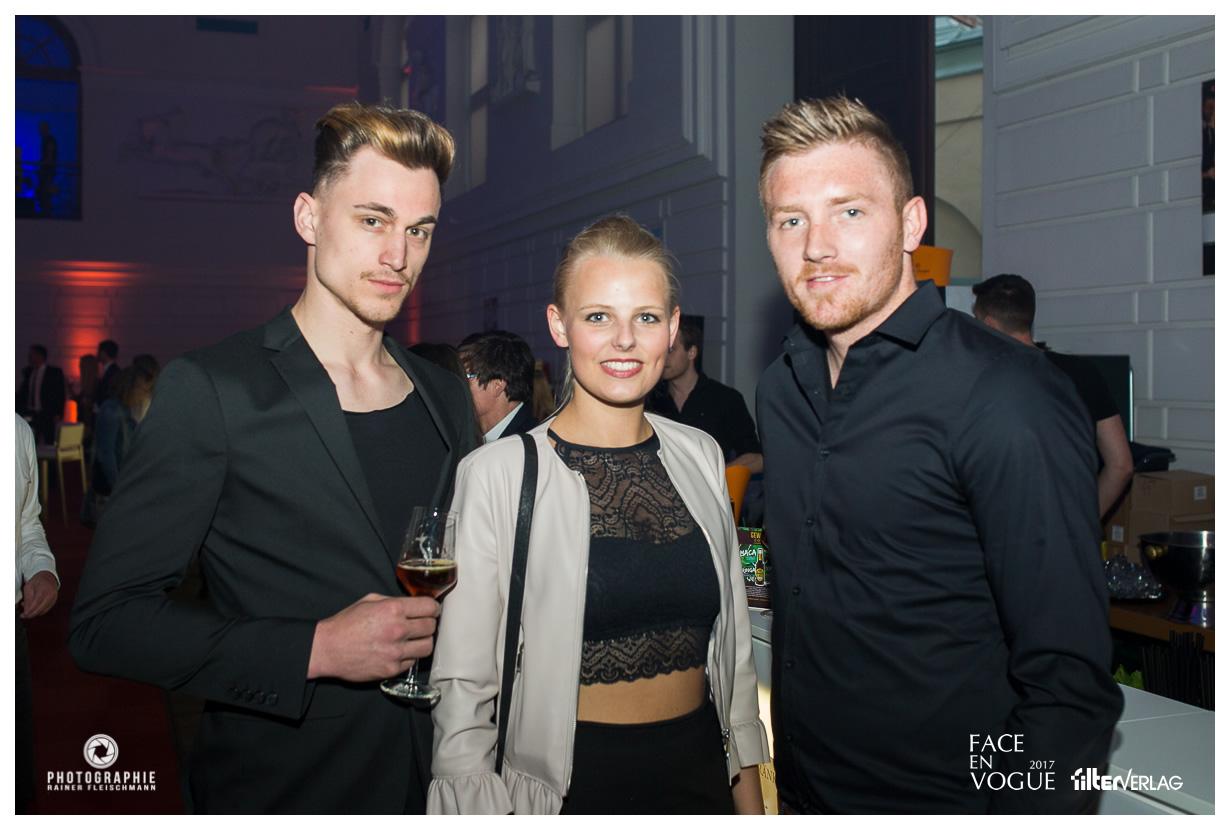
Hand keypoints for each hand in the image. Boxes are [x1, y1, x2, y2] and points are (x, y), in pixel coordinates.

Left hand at [20, 571, 58, 618]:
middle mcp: (50, 595)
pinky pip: (46, 609)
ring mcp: (54, 598)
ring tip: (28, 609)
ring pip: (43, 611)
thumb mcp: (28, 588)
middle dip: (31, 614)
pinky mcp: (54, 601)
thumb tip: (26, 610)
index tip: (23, 615)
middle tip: (24, 616)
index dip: (29, 611)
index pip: (35, 604)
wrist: (48, 576)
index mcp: (43, 590)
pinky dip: (39, 610)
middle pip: (40, 609)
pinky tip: (34, 607)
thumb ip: (27, 599)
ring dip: (35, 612)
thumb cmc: (37, 581)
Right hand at [307, 593, 439, 681]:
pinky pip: (412, 662)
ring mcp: (395, 652)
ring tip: (415, 639)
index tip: (431, 610)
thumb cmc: (346, 624)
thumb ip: (393, 601)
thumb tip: (412, 604)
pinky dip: (409, 656)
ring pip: (427, 646)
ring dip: (423, 641)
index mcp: (393, 609)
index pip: (429, 607)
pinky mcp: (391, 669)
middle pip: (431, 626)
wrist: (328, 649)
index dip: (433, 608)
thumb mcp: (369, 601)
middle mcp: (397, 630)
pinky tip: (400, 651)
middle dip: (428, 623)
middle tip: (422, 624)